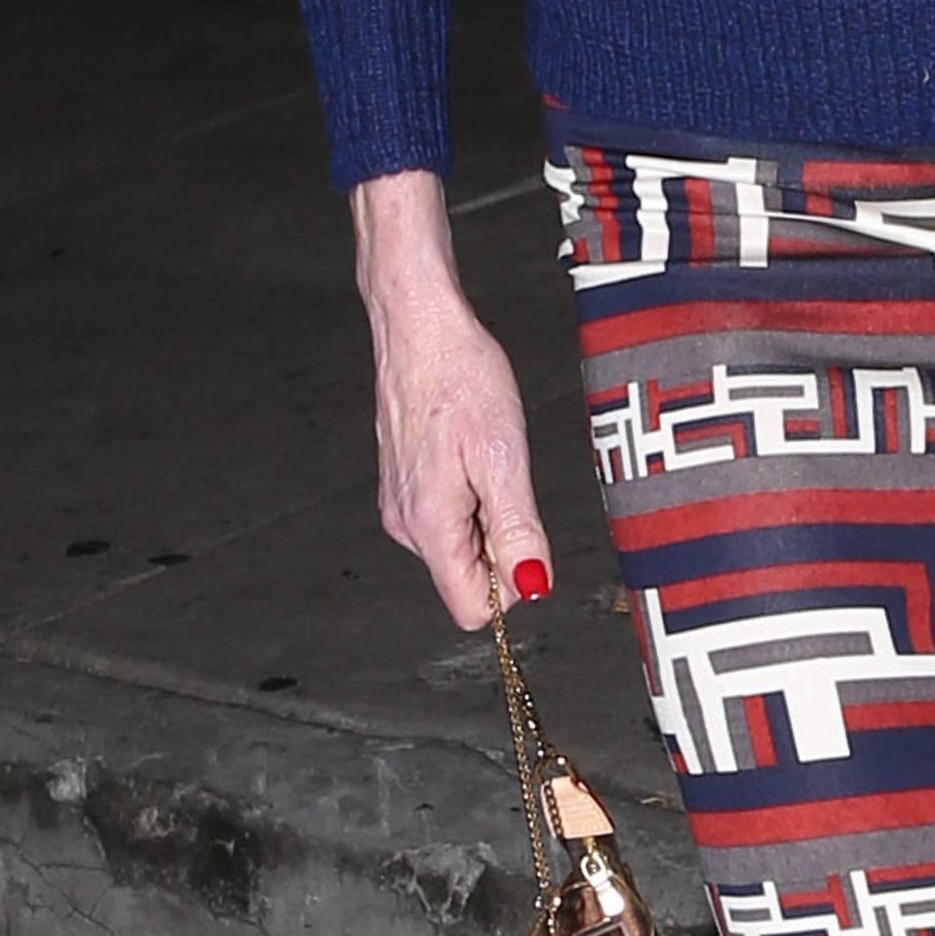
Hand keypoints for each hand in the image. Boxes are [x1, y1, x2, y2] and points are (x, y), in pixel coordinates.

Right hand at [350, 170, 553, 624]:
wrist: (420, 327)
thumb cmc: (460, 379)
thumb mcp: (504, 458)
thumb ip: (517, 531)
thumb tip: (532, 587)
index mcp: (429, 527)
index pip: (471, 608)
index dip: (510, 585)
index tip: (526, 535)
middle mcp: (406, 526)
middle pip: (467, 577)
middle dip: (502, 543)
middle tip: (505, 477)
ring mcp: (402, 506)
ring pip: (460, 545)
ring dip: (487, 513)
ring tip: (486, 455)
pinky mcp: (405, 486)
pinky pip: (448, 516)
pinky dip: (472, 492)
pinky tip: (472, 449)